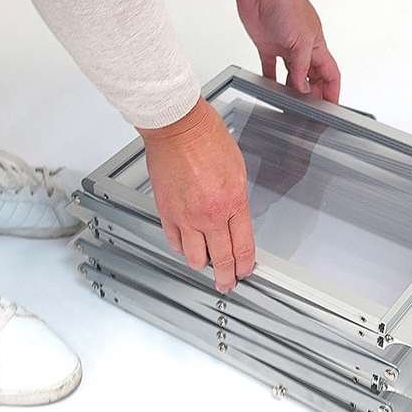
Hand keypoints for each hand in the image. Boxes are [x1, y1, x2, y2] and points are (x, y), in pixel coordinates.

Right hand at [138, 98, 253, 291]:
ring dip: (203, 264)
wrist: (177, 127)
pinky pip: (174, 241)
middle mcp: (210, 214)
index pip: (243, 246)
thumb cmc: (206, 138)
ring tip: (206, 265)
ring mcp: (186, 215)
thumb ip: (236, 199)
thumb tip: (235, 217)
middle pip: (222, 258)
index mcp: (233, 202)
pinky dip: (181, 248)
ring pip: (195, 257)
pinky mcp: (166, 211)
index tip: (245, 271)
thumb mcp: (237, 170)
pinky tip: (186, 246)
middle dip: (227, 277)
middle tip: (227, 283)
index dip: (246, 265)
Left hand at [233, 0, 340, 101]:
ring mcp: (284, 46)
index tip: (332, 107)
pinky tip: (269, 88)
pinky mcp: (266, 44)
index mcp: (317, 44)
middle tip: (309, 112)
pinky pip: (270, 67)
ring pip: (292, 74)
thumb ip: (301, 67)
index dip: (333, 90)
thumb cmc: (285, 2)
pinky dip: (270, 78)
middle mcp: (302, 47)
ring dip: (292, 89)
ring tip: (290, 104)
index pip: (330, 73)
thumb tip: (304, 89)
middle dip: (313, 94)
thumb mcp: (300, 40)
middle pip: (312, 76)